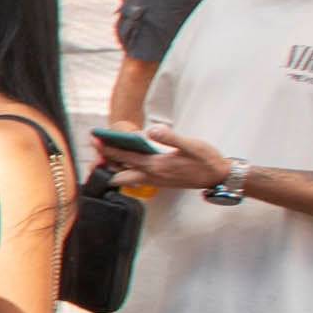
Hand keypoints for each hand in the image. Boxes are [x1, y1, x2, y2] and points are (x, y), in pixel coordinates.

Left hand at [105, 125, 227, 191]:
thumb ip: (171, 137)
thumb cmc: (206, 159)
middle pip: (119, 171)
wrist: (218, 176)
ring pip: (126, 177)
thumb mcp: (191, 145)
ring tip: (107, 154)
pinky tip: (127, 160)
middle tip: (97, 148)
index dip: (108, 147)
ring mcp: (155, 181)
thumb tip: (152, 131)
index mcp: (156, 165)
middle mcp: (152, 176)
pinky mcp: (160, 182)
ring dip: (115, 167)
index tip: (94, 138)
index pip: (125, 156)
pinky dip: (127, 170)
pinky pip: (136, 178)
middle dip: (106, 161)